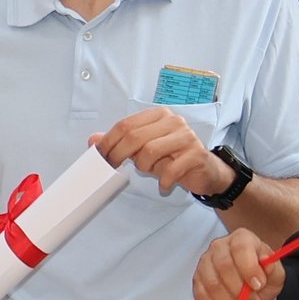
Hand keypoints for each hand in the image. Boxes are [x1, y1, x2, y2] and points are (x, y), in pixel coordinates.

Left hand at [95, 107, 232, 199]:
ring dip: (143, 166)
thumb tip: (93, 139)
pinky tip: (163, 184)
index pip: (125, 125)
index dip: (108, 142)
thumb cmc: (172, 158)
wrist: (205, 171)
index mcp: (158, 115)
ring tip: (149, 170)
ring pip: (150, 151)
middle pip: (135, 136)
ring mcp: (186, 136)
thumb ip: (120, 143)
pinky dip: (163, 180)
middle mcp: (173, 121)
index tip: (100, 157)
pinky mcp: (196, 154)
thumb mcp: (142, 149)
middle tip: (114, 167)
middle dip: (118, 155)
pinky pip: (171, 169)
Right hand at [192, 230, 284, 299]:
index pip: (240, 248)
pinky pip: (203, 297)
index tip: (258, 285)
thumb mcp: (275, 273)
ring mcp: (205, 263)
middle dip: (240, 291)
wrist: (252, 286)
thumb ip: (273, 268)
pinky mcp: (197, 280)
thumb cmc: (262, 275)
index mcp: (241, 238)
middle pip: (223, 267)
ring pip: (212, 285)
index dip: (249, 268)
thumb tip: (266, 263)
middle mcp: (219, 246)